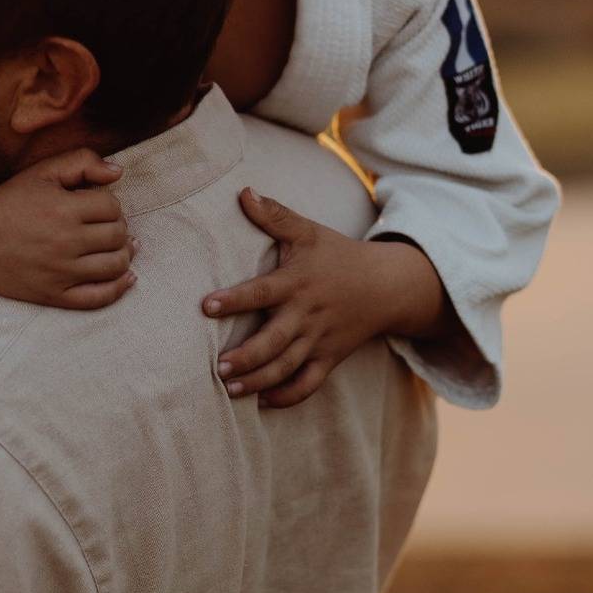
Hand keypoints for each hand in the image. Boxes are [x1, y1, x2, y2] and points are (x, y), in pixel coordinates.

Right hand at [0, 149, 136, 309]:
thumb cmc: (9, 201)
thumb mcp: (42, 171)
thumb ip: (82, 161)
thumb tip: (119, 173)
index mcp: (62, 209)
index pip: (112, 207)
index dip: (110, 203)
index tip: (96, 205)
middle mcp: (64, 243)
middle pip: (117, 235)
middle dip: (117, 227)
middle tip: (104, 225)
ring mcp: (60, 273)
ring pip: (115, 265)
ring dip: (123, 254)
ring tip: (116, 246)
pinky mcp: (54, 296)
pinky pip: (99, 298)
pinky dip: (119, 288)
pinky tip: (127, 277)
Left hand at [202, 189, 444, 407]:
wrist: (387, 286)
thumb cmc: (338, 255)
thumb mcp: (308, 231)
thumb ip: (274, 215)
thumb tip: (243, 191)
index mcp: (296, 283)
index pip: (262, 292)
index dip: (234, 300)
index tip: (206, 306)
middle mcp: (306, 315)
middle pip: (275, 342)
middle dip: (246, 357)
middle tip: (218, 367)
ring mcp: (319, 340)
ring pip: (287, 367)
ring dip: (259, 381)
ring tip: (231, 389)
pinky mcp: (329, 358)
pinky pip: (309, 384)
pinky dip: (288, 397)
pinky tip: (263, 401)